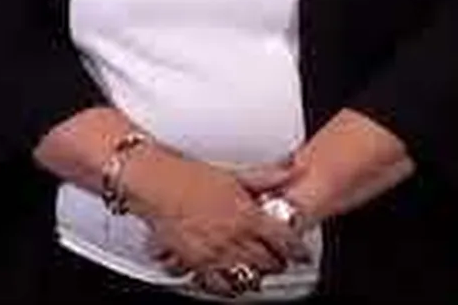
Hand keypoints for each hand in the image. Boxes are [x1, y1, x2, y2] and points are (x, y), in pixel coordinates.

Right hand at [123, 147, 309, 292]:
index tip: (302, 254)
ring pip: (246, 277)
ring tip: (260, 273)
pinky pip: (218, 286)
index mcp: (247, 215)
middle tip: (282, 261)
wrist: (155, 184)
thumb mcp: (235, 173)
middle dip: (279, 264)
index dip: (298, 250)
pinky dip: (228, 287)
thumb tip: (290, 170)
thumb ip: (267, 176)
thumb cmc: (190, 176)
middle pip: (268, 262)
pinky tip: (232, 282)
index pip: (284, 240)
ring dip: (256, 277)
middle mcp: (233, 238)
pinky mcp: (194, 263)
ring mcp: (214, 254)